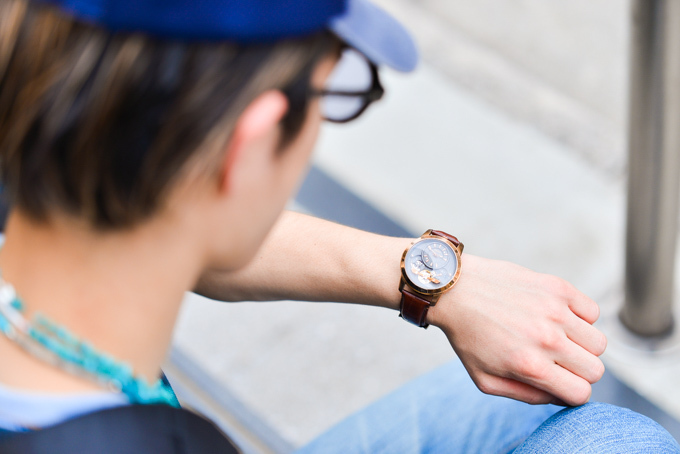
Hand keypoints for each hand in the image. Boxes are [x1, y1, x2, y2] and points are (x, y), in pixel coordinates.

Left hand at [427, 254, 606, 406]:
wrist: (454, 289)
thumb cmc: (467, 336)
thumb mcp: (485, 379)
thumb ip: (526, 396)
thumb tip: (560, 397)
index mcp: (529, 366)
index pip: (581, 394)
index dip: (571, 393)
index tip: (558, 382)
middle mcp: (547, 339)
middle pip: (596, 370)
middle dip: (578, 371)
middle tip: (555, 360)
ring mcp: (555, 311)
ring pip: (599, 342)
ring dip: (581, 345)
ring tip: (555, 338)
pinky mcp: (557, 287)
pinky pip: (592, 311)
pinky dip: (581, 317)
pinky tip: (557, 317)